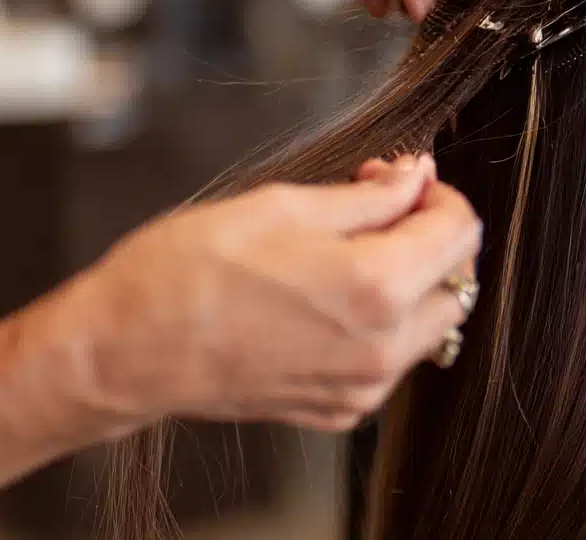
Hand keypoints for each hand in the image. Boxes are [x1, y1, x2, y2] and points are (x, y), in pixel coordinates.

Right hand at [57, 156, 480, 432]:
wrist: (125, 350)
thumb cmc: (188, 271)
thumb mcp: (284, 206)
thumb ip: (369, 197)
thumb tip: (415, 177)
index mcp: (379, 287)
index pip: (460, 231)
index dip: (436, 194)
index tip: (404, 178)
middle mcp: (384, 347)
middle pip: (454, 280)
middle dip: (427, 237)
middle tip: (374, 207)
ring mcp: (363, 386)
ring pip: (428, 324)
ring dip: (409, 282)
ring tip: (345, 251)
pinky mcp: (339, 408)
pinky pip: (389, 360)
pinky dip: (380, 324)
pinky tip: (329, 297)